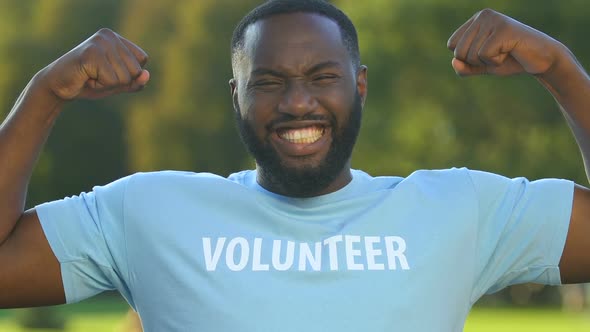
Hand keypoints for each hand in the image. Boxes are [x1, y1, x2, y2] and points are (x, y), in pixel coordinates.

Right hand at [37, 28, 148, 100]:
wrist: (58, 87)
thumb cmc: (90, 83)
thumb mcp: (118, 84)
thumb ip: (136, 81)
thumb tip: (147, 75)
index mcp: (117, 38)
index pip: (142, 60)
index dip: (129, 73)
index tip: (108, 71)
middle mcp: (109, 36)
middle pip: (135, 70)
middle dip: (119, 81)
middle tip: (97, 75)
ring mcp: (100, 43)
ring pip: (124, 77)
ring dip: (107, 84)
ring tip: (91, 76)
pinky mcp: (92, 54)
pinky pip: (111, 80)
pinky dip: (99, 85)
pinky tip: (86, 78)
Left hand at [447, 9, 564, 76]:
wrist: (541, 60)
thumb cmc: (511, 60)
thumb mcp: (482, 66)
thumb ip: (465, 67)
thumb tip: (453, 62)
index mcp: (475, 20)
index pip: (452, 45)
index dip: (466, 58)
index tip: (486, 53)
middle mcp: (483, 15)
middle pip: (459, 51)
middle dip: (476, 62)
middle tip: (497, 54)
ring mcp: (493, 20)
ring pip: (471, 54)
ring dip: (488, 61)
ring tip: (505, 52)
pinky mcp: (503, 29)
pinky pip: (484, 55)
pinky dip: (496, 61)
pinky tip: (510, 52)